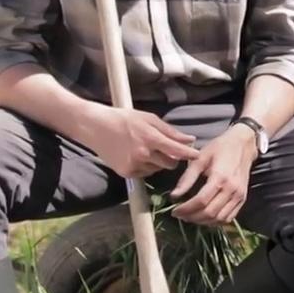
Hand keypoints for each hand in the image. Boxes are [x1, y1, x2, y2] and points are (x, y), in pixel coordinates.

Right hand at [84, 105, 198, 178]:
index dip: (189, 154)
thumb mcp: (149, 119)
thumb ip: (170, 131)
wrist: (95, 126)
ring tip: (148, 149)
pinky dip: (146, 166)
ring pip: (158, 169)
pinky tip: (137, 155)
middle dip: (173, 158)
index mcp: (151, 138)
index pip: (177, 150)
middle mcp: (143, 154)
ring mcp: (134, 165)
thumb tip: (189, 140)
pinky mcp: (126, 172)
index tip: (198, 156)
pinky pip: (145, 173)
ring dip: (158, 162)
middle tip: (169, 150)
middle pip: (170, 164)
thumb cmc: (124, 118)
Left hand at [169, 124, 258, 224]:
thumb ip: (187, 178)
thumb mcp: (200, 158)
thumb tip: (174, 195)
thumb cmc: (220, 148)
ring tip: (191, 217)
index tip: (174, 211)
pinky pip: (229, 217)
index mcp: (220, 177)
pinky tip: (205, 217)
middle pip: (210, 213)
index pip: (201, 201)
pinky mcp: (243, 198)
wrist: (243, 144)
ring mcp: (239, 195)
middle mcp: (231, 189)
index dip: (185, 209)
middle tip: (180, 215)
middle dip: (192, 217)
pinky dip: (216, 222)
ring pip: (219, 218)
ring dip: (203, 221)